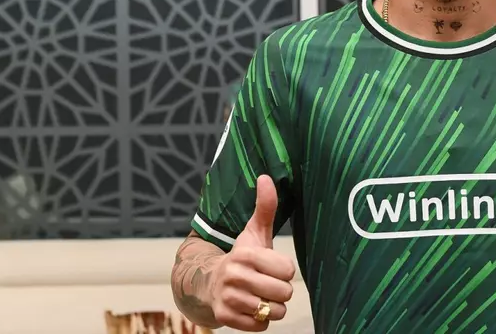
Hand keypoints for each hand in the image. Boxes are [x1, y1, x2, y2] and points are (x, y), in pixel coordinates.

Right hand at [207, 175, 296, 330]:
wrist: (208, 283)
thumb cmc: (240, 257)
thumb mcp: (253, 232)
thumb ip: (265, 208)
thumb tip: (266, 177)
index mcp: (244, 254)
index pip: (287, 270)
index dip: (285, 270)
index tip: (274, 267)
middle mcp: (233, 275)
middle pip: (283, 292)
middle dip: (281, 290)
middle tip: (269, 284)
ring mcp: (228, 298)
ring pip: (274, 311)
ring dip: (272, 306)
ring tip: (260, 295)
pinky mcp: (225, 317)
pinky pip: (261, 326)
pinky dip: (260, 320)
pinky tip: (251, 307)